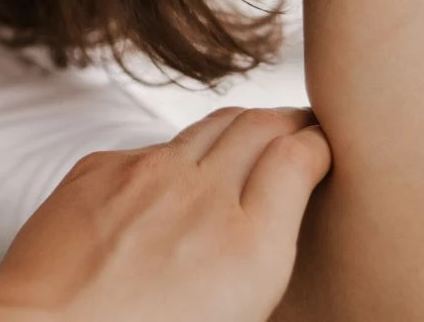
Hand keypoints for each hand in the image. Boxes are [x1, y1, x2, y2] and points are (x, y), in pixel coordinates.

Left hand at [0, 107, 330, 321]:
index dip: (319, 141)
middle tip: (298, 127)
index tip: (322, 147)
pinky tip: (168, 185)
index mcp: (250, 248)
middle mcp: (203, 195)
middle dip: (286, 120)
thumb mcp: (236, 309)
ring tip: (244, 143)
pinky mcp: (101, 166)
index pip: (302, 154)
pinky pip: (151, 148)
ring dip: (234, 130)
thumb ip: (261, 249)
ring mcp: (147, 173)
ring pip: (208, 126)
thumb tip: (271, 219)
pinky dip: (172, 160)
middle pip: (260, 124)